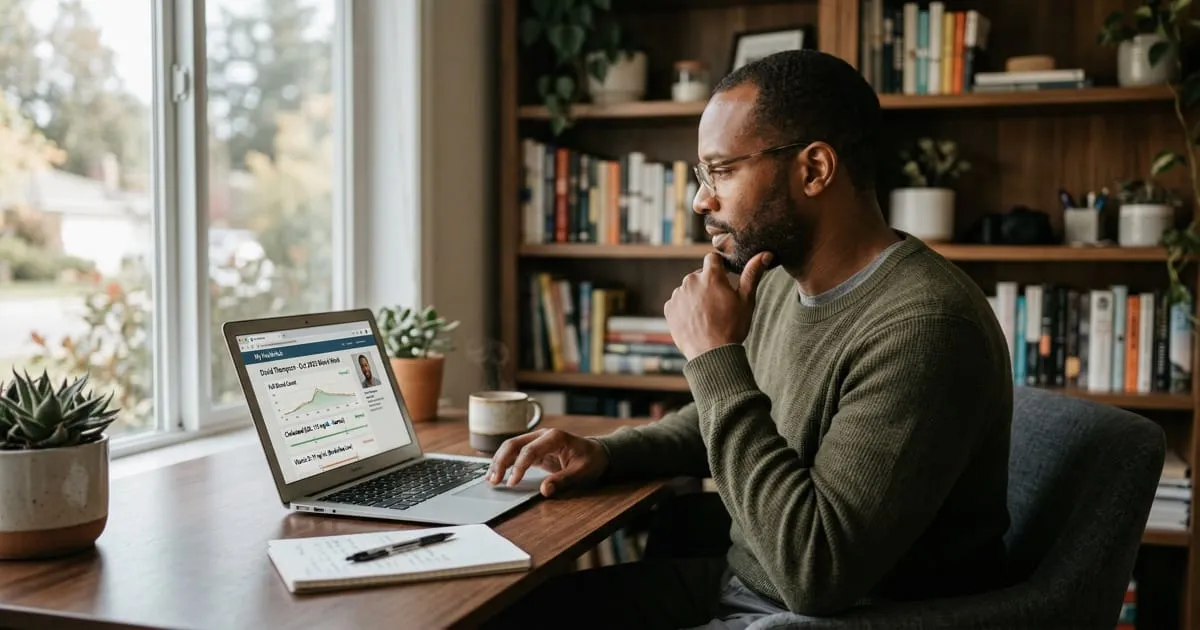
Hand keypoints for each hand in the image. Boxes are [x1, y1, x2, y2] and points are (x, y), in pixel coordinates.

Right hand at [486, 428, 608, 497]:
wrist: (597, 453)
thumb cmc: (591, 460)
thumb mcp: (582, 472)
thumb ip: (563, 480)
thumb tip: (544, 490)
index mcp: (555, 437)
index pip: (529, 449)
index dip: (518, 466)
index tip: (512, 483)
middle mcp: (542, 435)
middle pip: (514, 443)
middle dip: (501, 461)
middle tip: (494, 481)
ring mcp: (537, 440)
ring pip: (511, 447)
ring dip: (499, 461)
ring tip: (490, 479)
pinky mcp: (534, 449)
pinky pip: (515, 453)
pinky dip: (504, 462)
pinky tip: (497, 474)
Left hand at [664, 251, 772, 359]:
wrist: (711, 354)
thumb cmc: (732, 327)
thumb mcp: (746, 300)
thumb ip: (752, 274)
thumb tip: (765, 254)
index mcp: (711, 276)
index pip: (712, 258)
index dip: (719, 267)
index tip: (725, 278)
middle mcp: (691, 281)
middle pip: (699, 275)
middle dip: (707, 284)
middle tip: (718, 303)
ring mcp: (678, 295)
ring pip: (688, 289)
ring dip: (695, 296)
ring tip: (707, 315)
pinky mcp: (669, 308)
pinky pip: (678, 302)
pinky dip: (685, 308)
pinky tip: (695, 321)